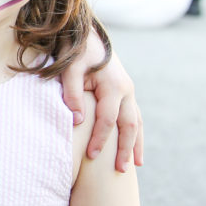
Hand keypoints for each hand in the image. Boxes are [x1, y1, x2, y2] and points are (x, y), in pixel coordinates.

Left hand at [61, 34, 142, 171]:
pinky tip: (134, 145)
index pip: (108, 120)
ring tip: (135, 165)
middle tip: (120, 171)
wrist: (87, 34)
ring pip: (137, 122)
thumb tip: (77, 121)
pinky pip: (135, 116)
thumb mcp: (69, 70)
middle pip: (129, 125)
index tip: (92, 156)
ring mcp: (129, 91)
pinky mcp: (125, 92)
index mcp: (113, 86)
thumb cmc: (74, 52)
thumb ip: (72, 94)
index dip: (100, 139)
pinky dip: (136, 132)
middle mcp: (126, 90)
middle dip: (125, 149)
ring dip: (135, 143)